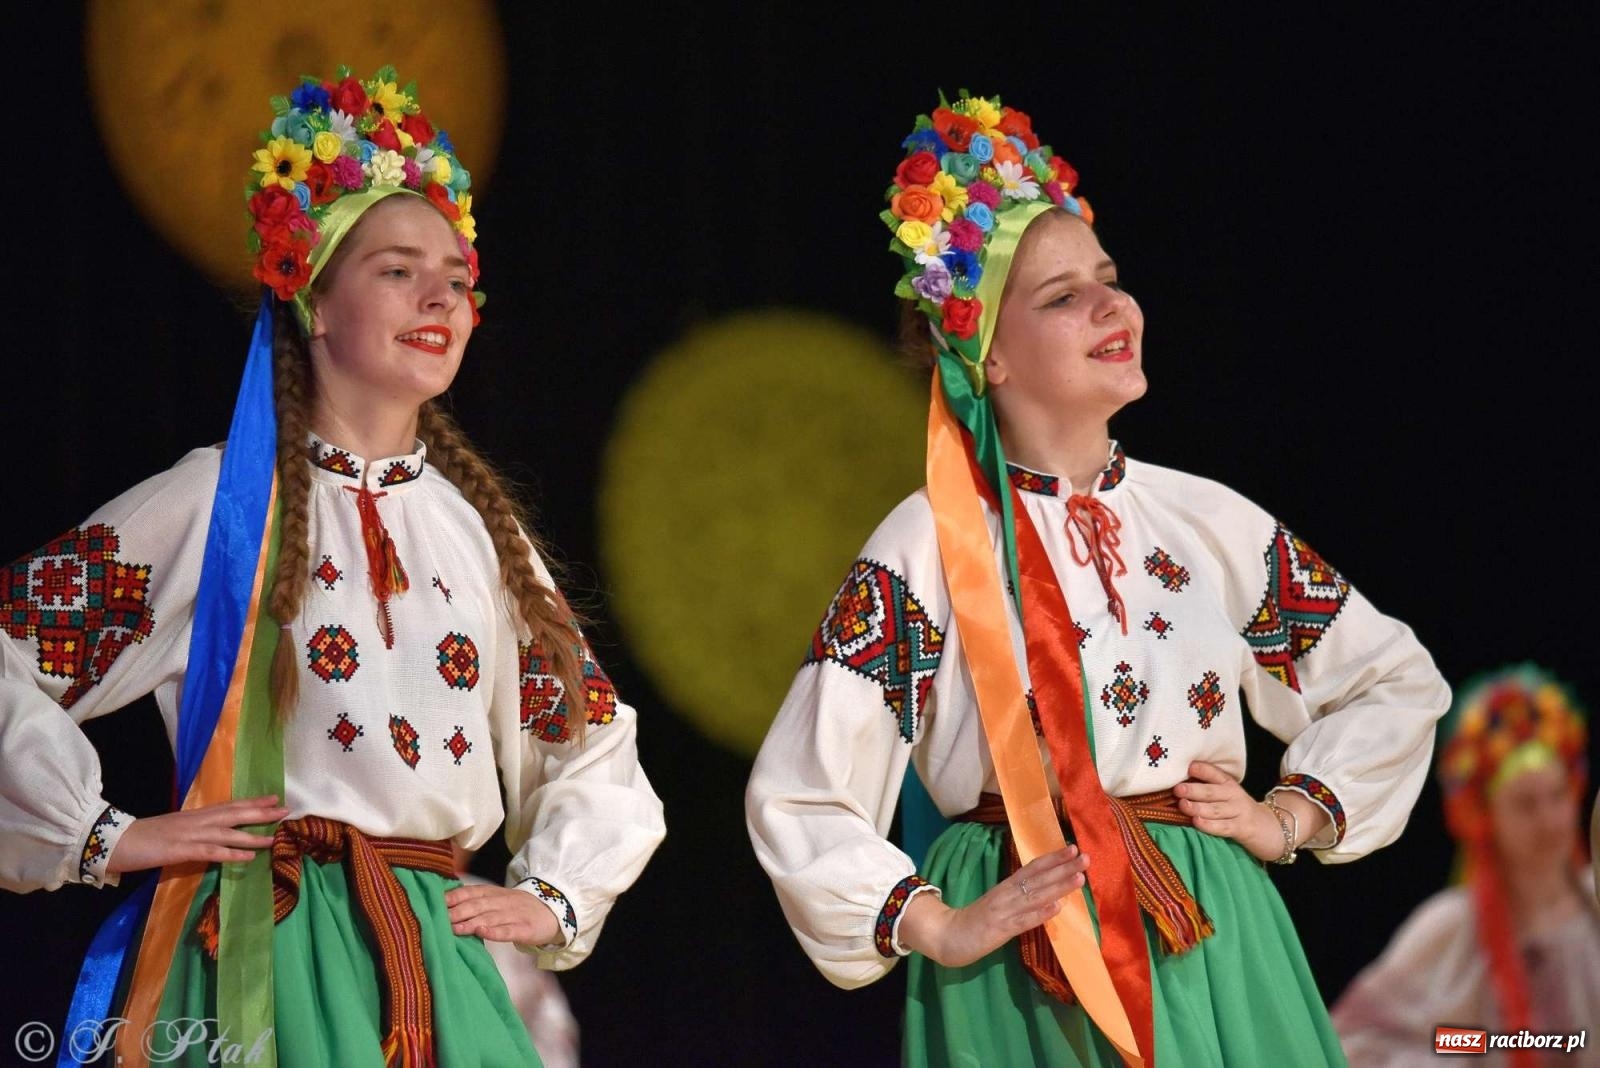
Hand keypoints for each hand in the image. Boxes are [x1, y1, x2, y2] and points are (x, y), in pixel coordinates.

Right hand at [105, 795, 287, 874]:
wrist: (113, 840)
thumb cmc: (143, 837)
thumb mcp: (174, 829)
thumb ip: (194, 830)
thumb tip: (213, 835)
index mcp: (195, 815)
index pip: (229, 805)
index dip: (252, 802)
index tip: (274, 798)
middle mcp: (196, 821)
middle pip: (234, 814)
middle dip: (261, 813)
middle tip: (285, 810)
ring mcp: (190, 834)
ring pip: (228, 833)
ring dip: (253, 835)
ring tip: (274, 837)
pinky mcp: (181, 850)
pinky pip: (211, 852)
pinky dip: (231, 853)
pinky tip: (247, 857)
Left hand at [444, 883, 560, 946]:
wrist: (553, 911)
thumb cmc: (518, 908)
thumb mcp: (498, 900)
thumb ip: (476, 902)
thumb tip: (446, 905)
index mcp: (494, 893)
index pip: (471, 892)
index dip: (454, 897)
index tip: (436, 902)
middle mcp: (503, 901)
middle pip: (478, 905)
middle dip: (458, 911)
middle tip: (439, 919)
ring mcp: (515, 914)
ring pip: (490, 917)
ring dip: (471, 922)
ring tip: (455, 929)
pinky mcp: (526, 928)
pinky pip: (509, 930)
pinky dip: (495, 931)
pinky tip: (482, 933)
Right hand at [897, 844, 1088, 967]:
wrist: (947, 936)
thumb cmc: (976, 920)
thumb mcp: (999, 903)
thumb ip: (1019, 896)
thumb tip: (1047, 890)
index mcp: (1006, 886)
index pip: (1033, 868)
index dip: (1053, 858)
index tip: (1073, 848)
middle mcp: (1007, 894)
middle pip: (1038, 878)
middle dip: (1063, 868)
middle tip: (1085, 857)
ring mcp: (1004, 911)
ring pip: (1035, 896)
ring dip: (1058, 887)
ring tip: (1079, 878)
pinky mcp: (1000, 930)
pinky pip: (1024, 921)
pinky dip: (1041, 914)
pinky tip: (1057, 908)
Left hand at [1175, 762, 1291, 862]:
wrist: (1270, 828)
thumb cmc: (1238, 810)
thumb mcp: (1226, 795)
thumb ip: (1207, 789)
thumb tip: (1178, 784)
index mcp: (1228, 784)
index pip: (1215, 774)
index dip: (1203, 769)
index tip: (1189, 766)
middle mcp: (1234, 795)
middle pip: (1212, 792)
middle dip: (1194, 790)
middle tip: (1178, 789)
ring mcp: (1239, 812)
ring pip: (1216, 809)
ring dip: (1198, 807)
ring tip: (1183, 805)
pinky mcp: (1242, 829)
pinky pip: (1223, 827)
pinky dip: (1209, 825)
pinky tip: (1197, 822)